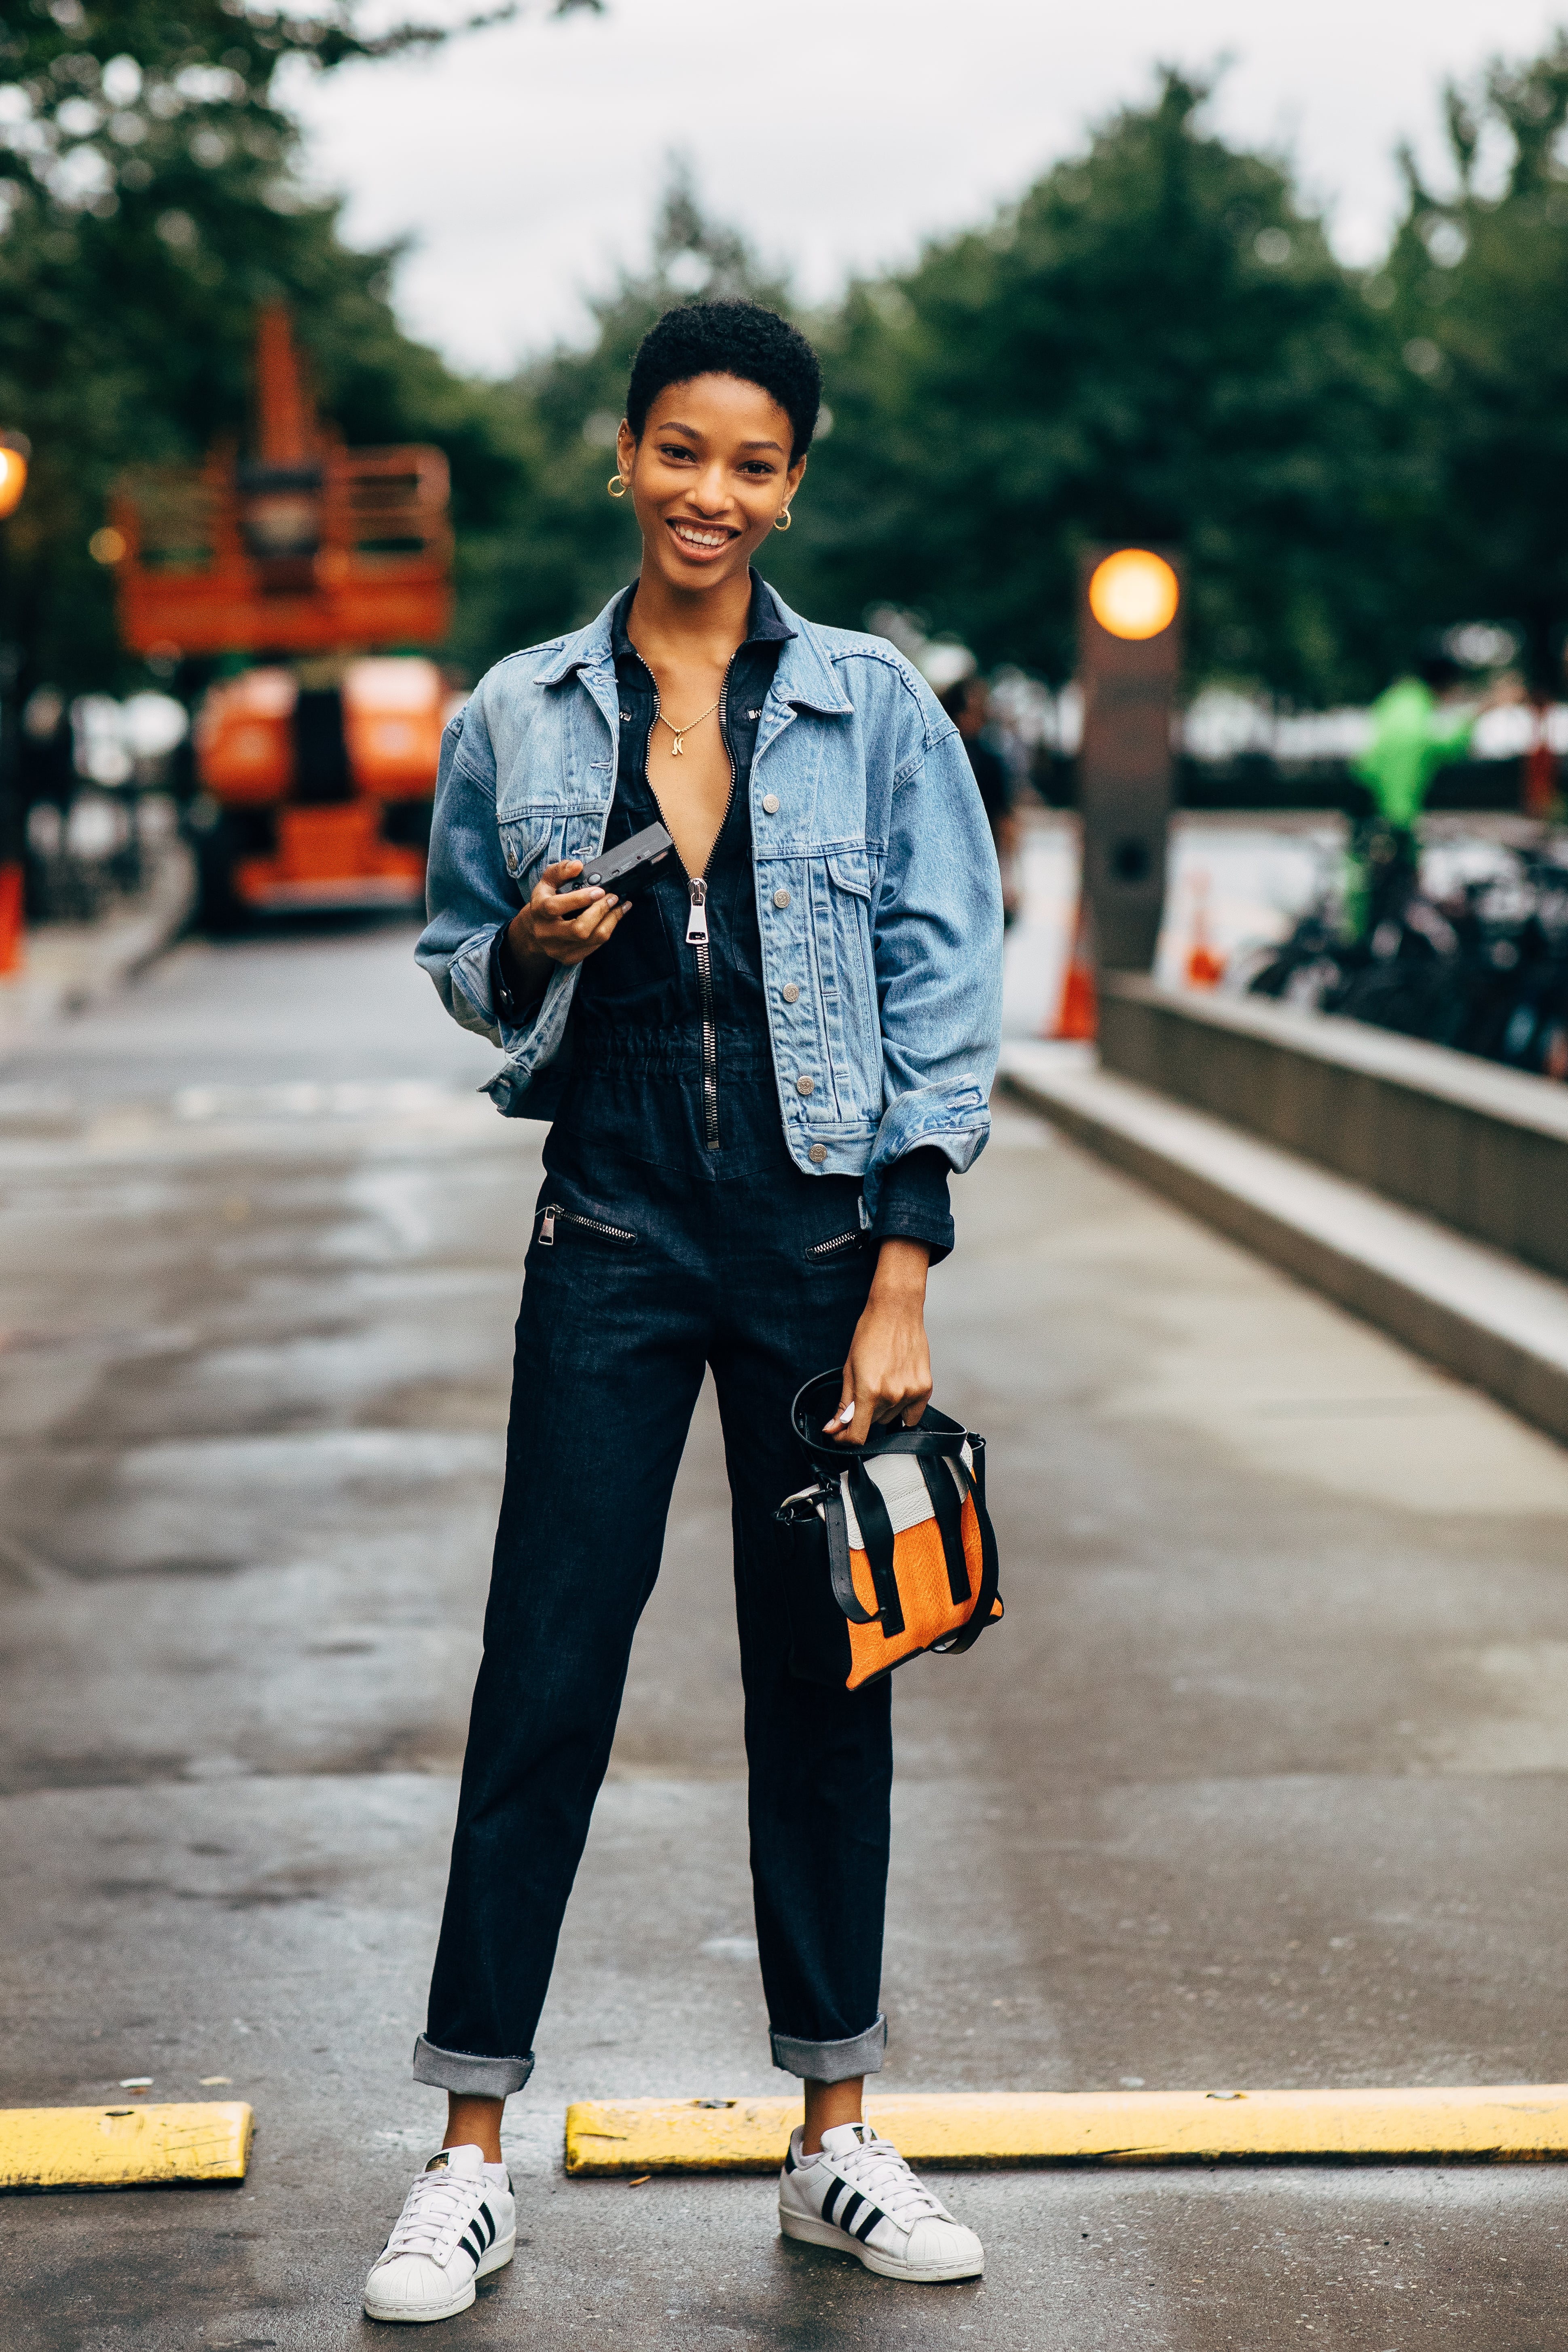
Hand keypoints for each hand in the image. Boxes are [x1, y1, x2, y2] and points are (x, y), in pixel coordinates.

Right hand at [502, 859, 631, 996]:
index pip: (556, 907)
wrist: (534, 931)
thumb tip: (578, 866)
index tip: (600, 890)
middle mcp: (546, 933)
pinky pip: (594, 947)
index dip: (580, 899)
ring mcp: (558, 949)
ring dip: (611, 921)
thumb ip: (560, 870)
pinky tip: (613, 918)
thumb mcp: (547, 882)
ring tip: (620, 906)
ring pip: (592, 940)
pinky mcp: (569, 958)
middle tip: (613, 897)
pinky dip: (607, 930)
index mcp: (539, 911)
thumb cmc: (544, 902)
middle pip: (579, 930)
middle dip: (601, 912)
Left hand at [827, 1239, 932, 1445]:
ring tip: (883, 1380)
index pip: (857, 1435)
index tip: (840, 1434)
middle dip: (864, 1413)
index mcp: (869, 1390)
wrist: (896, 1312)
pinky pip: (912, 1414)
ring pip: (892, 1418)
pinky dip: (903, 1407)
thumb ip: (843, 1403)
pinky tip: (898, 1387)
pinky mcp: (925, 1388)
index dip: (845, 1439)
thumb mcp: (849, 1369)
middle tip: (865, 1388)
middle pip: (874, 1423)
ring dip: (884, 1408)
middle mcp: (892, 1395)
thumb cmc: (870, 1333)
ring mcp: (911, 1392)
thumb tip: (834, 1427)